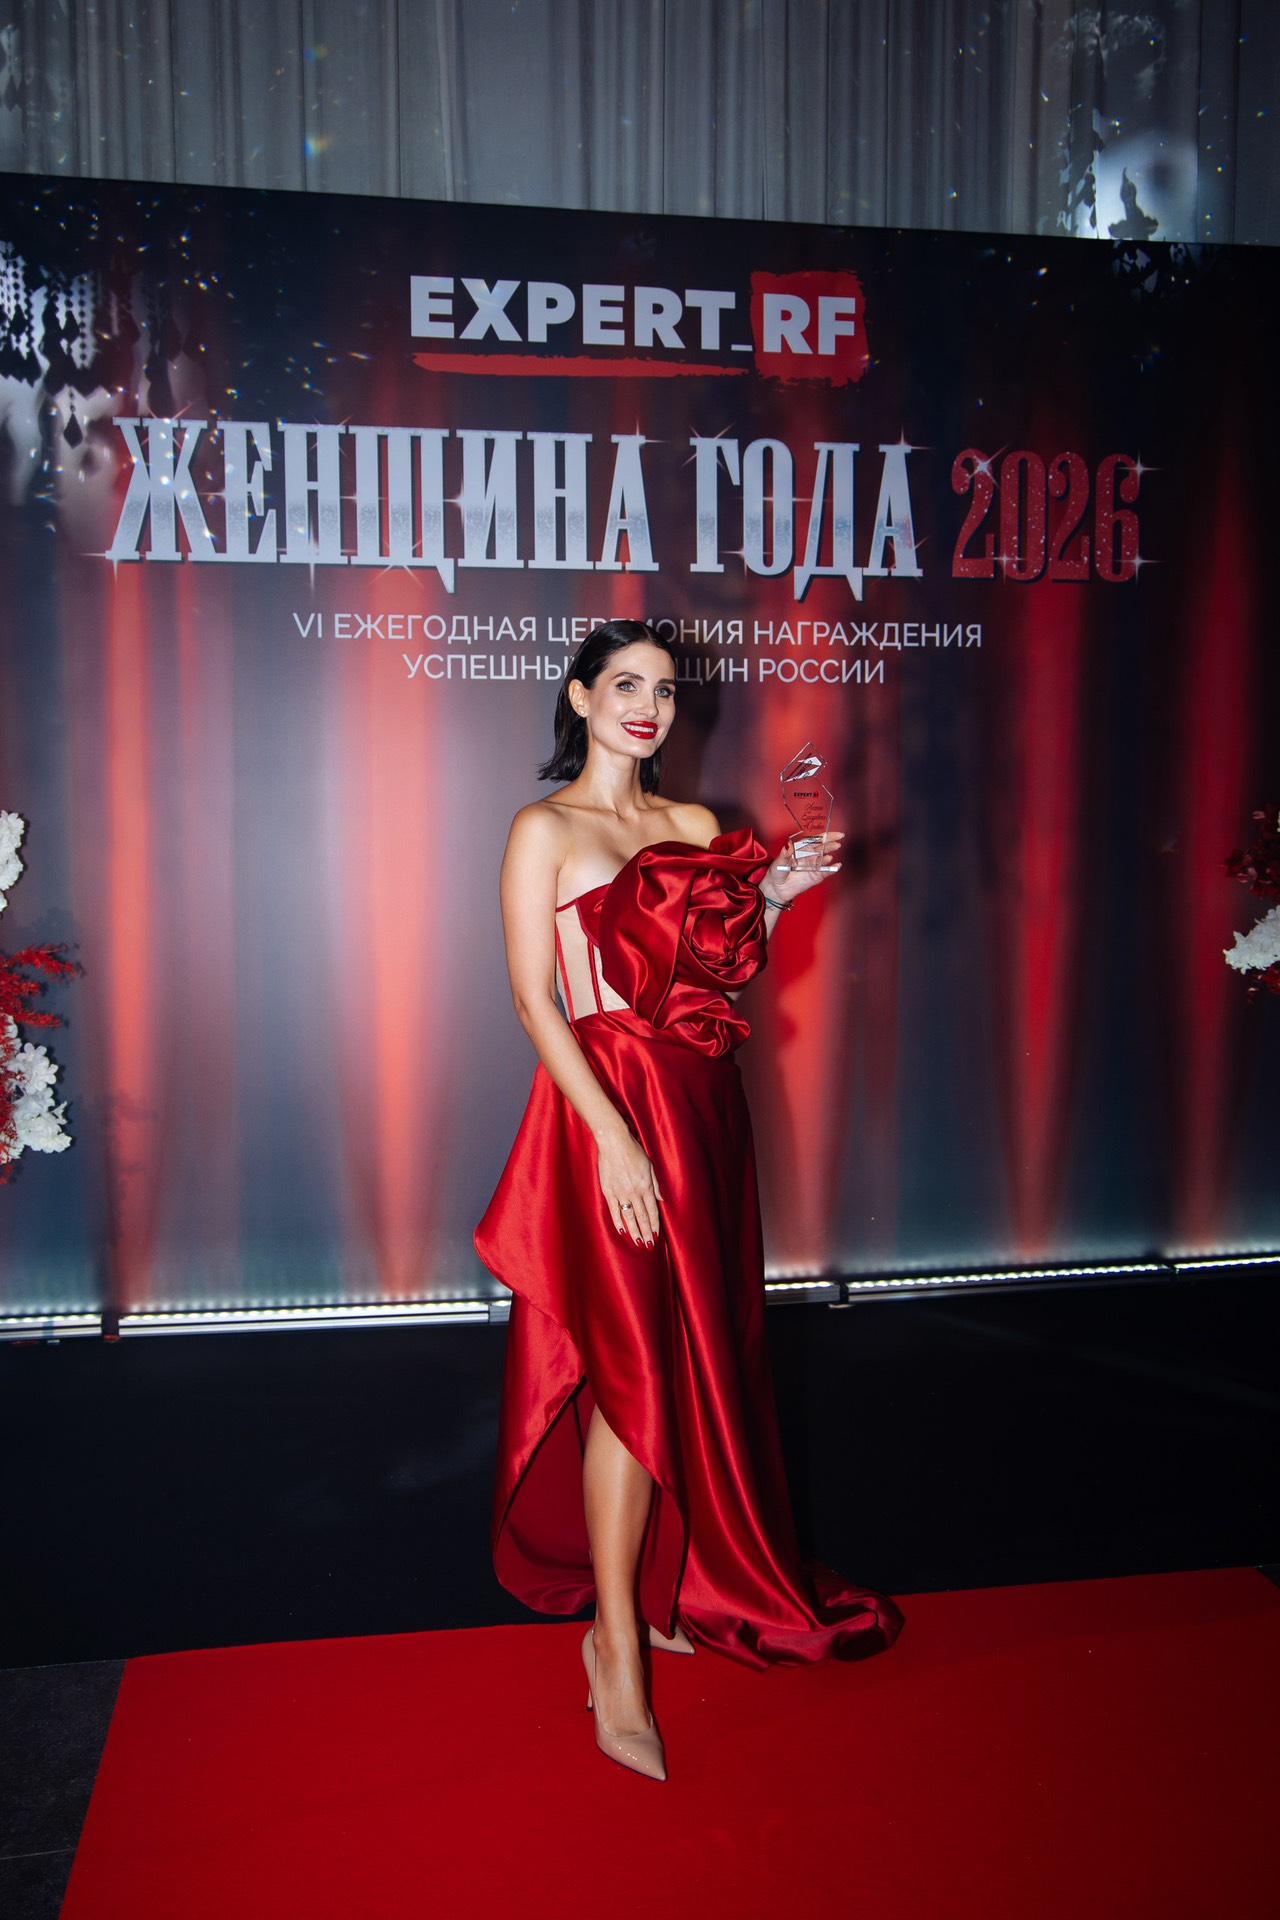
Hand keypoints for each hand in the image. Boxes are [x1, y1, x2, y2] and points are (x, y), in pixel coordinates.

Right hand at [595, 1121, 662, 1246]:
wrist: (614, 1142)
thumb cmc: (633, 1151)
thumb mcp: (650, 1166)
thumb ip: (655, 1184)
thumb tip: (661, 1199)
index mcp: (646, 1186)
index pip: (652, 1210)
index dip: (654, 1224)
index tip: (656, 1235)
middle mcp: (634, 1192)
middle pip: (641, 1216)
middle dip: (646, 1232)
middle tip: (648, 1244)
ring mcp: (620, 1192)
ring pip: (628, 1216)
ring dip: (634, 1230)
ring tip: (638, 1241)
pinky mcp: (608, 1190)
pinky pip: (614, 1209)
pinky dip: (618, 1221)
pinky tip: (622, 1230)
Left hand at [762, 830, 844, 907]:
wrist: (777, 888)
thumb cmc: (777, 872)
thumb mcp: (779, 861)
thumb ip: (785, 854)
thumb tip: (788, 846)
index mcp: (801, 849)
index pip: (814, 840)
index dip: (824, 836)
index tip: (831, 833)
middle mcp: (809, 856)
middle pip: (822, 847)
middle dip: (830, 843)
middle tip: (838, 839)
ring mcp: (813, 866)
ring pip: (824, 858)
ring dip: (829, 854)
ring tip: (833, 850)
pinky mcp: (815, 876)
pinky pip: (825, 872)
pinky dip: (831, 869)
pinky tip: (836, 866)